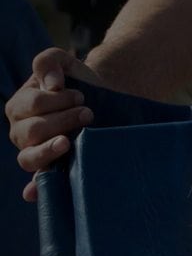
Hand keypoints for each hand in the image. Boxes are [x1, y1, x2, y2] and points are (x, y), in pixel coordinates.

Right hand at [5, 47, 99, 200]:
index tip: (81, 96)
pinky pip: (37, 182)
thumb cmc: (81, 84)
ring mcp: (34, 152)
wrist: (106, 103)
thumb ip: (50, 62)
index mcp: (21, 106)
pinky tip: (32, 194)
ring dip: (51, 148)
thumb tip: (50, 83)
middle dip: (62, 120)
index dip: (57, 99)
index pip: (32, 104)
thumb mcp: (65, 64)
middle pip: (32, 130)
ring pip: (29, 157)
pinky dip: (34, 188)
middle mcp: (22, 131)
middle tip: (87, 113)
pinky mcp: (51, 169)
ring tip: (71, 140)